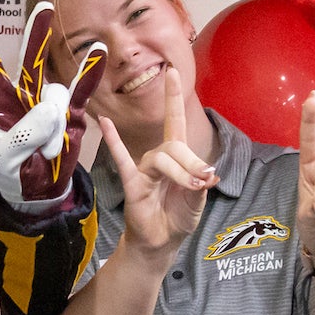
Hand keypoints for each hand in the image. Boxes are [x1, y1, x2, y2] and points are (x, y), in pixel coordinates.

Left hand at [0, 3, 108, 211]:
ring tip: (48, 153)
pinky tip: (99, 51)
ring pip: (56, 93)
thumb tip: (51, 106)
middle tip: (44, 6)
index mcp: (1, 106)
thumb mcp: (7, 159)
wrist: (37, 193)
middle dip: (36, 34)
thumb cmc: (13, 174)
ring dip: (54, 125)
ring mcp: (51, 104)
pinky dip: (90, 73)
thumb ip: (24, 133)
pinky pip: (82, 91)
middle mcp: (26, 97)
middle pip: (31, 61)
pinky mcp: (73, 115)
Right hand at [97, 70, 214, 252]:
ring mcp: (144, 168)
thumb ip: (201, 184)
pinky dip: (114, 140)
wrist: (162, 242)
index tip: (174, 71)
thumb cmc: (178, 217)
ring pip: (162, 157)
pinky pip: (122, 159)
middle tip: (202, 181)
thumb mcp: (198, 201)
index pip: (175, 120)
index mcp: (176, 157)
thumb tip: (209, 173)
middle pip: (175, 144)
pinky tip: (105, 123)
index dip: (173, 97)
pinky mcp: (132, 183)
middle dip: (192, 162)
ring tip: (191, 187)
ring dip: (180, 172)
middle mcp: (158, 157)